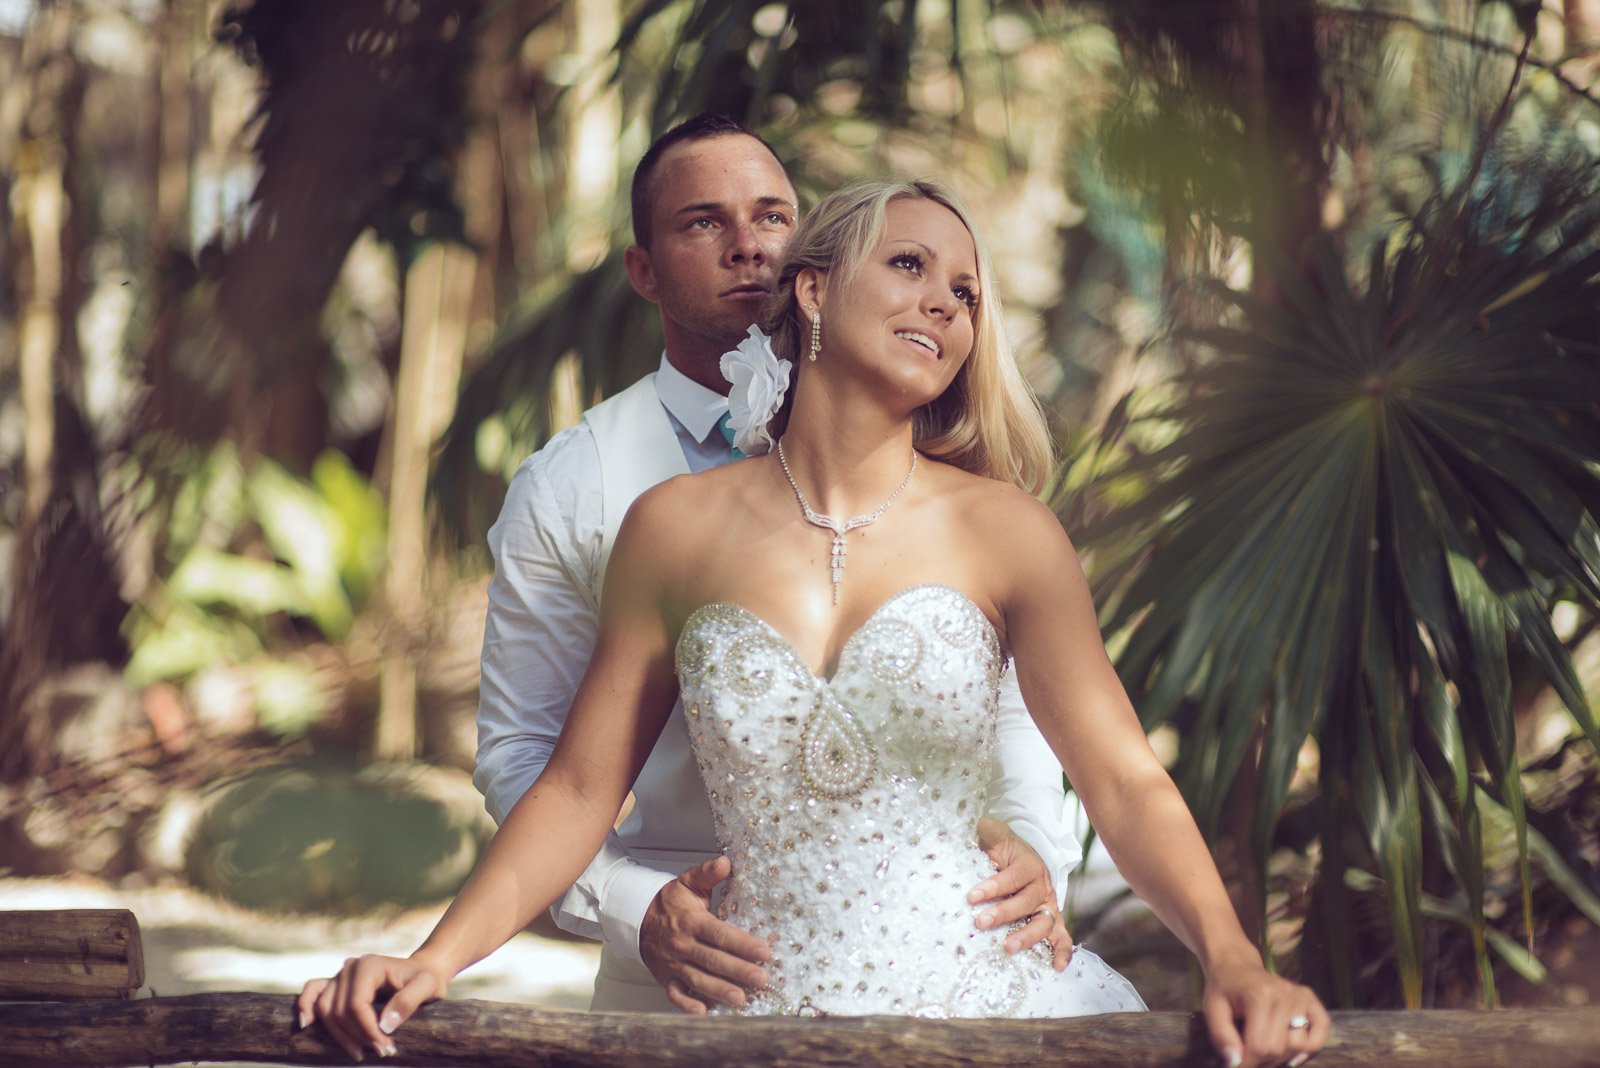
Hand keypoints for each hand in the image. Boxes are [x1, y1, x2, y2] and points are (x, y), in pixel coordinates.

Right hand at [296, 954, 447, 1060]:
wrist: (423, 971)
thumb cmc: (426, 978)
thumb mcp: (428, 987)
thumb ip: (408, 1002)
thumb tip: (384, 1025)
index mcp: (370, 966)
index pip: (357, 1004)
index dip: (367, 1029)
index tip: (385, 1047)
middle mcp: (350, 968)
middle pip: (339, 1010)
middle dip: (357, 1036)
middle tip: (381, 1052)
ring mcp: (341, 975)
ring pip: (325, 1008)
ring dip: (338, 1034)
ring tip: (359, 1052)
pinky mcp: (337, 983)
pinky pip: (313, 991)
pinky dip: (306, 1006)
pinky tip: (307, 1024)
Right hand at [639, 855, 771, 1012]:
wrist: (636, 918)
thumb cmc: (668, 902)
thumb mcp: (687, 882)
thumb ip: (707, 872)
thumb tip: (726, 861)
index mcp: (692, 921)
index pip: (720, 934)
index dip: (742, 944)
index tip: (764, 952)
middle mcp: (683, 945)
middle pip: (713, 960)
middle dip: (738, 971)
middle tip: (762, 979)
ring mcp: (674, 964)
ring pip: (698, 980)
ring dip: (719, 991)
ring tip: (741, 999)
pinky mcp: (666, 978)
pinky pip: (676, 995)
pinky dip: (687, 1005)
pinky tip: (704, 1012)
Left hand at [968, 816, 1071, 968]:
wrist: (1027, 859)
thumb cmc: (1007, 851)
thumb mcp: (998, 837)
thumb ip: (990, 832)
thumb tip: (982, 825)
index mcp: (1029, 866)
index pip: (1012, 877)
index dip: (993, 886)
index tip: (972, 896)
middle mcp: (1042, 887)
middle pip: (1026, 902)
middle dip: (1003, 913)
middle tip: (980, 922)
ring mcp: (1048, 906)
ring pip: (1044, 923)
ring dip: (1027, 936)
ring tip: (1007, 947)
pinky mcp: (1051, 920)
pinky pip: (1062, 937)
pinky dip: (1063, 951)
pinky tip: (1058, 967)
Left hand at [1201, 951, 1330, 1067]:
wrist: (1237, 966)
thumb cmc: (1223, 989)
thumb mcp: (1213, 1010)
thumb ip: (1222, 1037)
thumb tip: (1235, 1064)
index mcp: (1260, 996)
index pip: (1260, 1046)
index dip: (1247, 1063)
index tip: (1237, 1064)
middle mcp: (1285, 995)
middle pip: (1279, 1049)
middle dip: (1261, 1061)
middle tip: (1248, 1054)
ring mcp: (1300, 996)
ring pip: (1300, 1045)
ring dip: (1282, 1056)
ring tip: (1264, 1049)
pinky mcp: (1310, 999)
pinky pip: (1322, 1031)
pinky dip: (1310, 1047)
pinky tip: (1293, 1053)